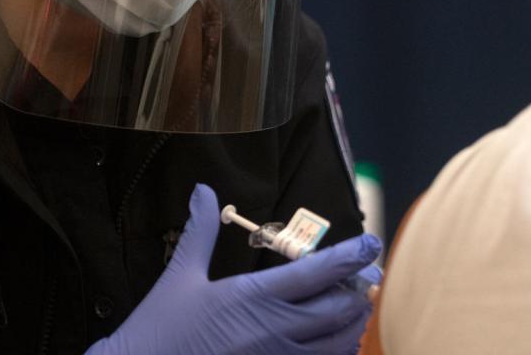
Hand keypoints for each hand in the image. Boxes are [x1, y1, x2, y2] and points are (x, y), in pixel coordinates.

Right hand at [86, 184, 379, 354]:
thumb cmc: (158, 328)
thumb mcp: (179, 276)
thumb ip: (199, 232)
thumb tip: (203, 190)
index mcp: (252, 297)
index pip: (316, 272)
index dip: (350, 256)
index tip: (371, 244)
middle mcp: (272, 330)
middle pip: (336, 310)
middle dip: (357, 294)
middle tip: (367, 281)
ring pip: (335, 346)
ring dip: (351, 327)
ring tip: (355, 313)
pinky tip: (333, 347)